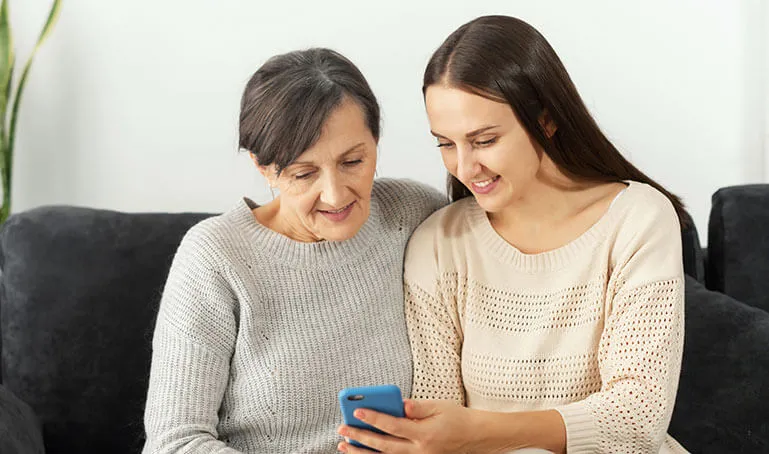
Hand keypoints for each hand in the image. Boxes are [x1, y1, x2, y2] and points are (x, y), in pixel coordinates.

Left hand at [337, 399, 478, 453]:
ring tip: (344, 446)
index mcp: (425, 434)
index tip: (357, 410)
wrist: (474, 437)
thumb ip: (419, 406)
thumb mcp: (440, 406)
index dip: (374, 418)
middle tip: (342, 430)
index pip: (393, 426)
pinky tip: (361, 452)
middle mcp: (420, 450)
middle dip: (361, 438)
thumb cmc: (456, 418)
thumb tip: (401, 404)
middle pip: (384, 446)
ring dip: (362, 453)